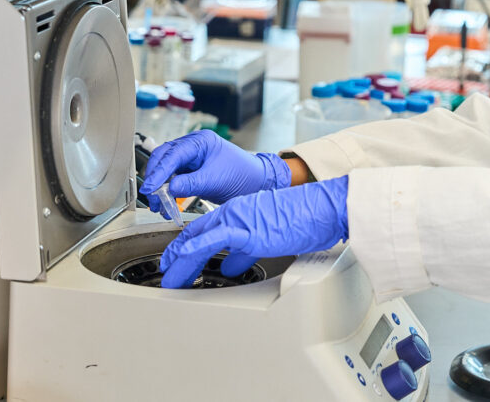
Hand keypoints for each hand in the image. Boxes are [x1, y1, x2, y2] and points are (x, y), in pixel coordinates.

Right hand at [139, 130, 291, 216]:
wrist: (256, 183)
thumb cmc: (242, 175)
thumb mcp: (216, 180)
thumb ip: (191, 183)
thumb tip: (168, 189)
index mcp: (200, 141)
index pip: (172, 154)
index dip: (159, 172)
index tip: (150, 188)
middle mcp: (192, 146)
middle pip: (163, 159)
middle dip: (155, 179)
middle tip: (151, 198)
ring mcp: (190, 158)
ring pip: (165, 170)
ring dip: (159, 188)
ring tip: (159, 206)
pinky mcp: (190, 171)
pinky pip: (172, 179)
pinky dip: (167, 192)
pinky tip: (166, 205)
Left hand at [158, 176, 349, 288]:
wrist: (323, 208)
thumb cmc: (306, 220)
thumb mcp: (270, 238)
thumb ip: (246, 252)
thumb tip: (228, 267)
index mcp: (240, 211)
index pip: (204, 229)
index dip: (185, 246)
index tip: (176, 261)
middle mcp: (234, 212)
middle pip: (194, 234)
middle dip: (175, 256)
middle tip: (166, 274)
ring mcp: (239, 219)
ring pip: (197, 239)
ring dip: (179, 261)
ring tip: (170, 280)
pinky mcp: (247, 229)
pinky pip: (214, 240)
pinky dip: (194, 251)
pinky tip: (184, 262)